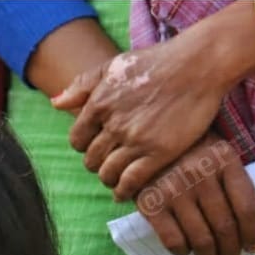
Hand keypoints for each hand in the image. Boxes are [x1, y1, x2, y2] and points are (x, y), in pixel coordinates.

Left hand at [51, 38, 234, 200]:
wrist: (199, 64)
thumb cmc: (157, 62)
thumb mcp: (114, 65)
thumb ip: (82, 85)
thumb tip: (55, 103)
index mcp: (99, 104)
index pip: (77, 140)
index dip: (85, 146)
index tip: (97, 146)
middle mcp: (113, 124)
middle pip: (91, 160)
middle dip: (97, 164)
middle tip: (109, 163)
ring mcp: (136, 140)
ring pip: (108, 174)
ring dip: (110, 180)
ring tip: (117, 179)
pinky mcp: (158, 152)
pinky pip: (131, 182)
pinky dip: (124, 191)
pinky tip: (126, 192)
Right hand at [134, 131, 254, 254]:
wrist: (144, 140)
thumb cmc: (188, 150)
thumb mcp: (215, 153)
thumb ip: (231, 180)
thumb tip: (246, 225)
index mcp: (224, 160)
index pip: (248, 206)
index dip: (253, 233)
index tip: (253, 247)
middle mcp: (200, 174)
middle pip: (225, 226)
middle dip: (231, 251)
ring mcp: (174, 189)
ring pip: (200, 238)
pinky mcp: (151, 203)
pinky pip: (173, 239)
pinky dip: (182, 251)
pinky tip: (185, 250)